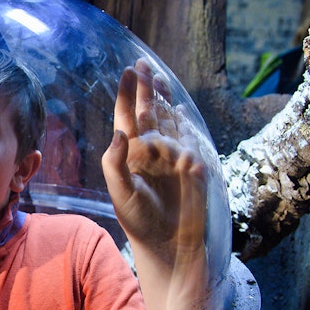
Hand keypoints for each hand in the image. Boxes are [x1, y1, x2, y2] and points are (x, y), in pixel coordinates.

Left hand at [101, 58, 206, 264]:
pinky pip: (188, 139)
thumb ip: (116, 163)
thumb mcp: (121, 192)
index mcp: (131, 154)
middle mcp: (151, 151)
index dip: (128, 95)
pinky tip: (176, 111)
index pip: (128, 118)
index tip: (127, 72)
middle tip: (143, 65)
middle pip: (150, 112)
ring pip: (169, 121)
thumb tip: (120, 132)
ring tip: (158, 79)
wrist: (169, 244)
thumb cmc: (139, 220)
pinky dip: (182, 126)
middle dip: (147, 89)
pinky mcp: (193, 165)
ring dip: (164, 100)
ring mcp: (173, 156)